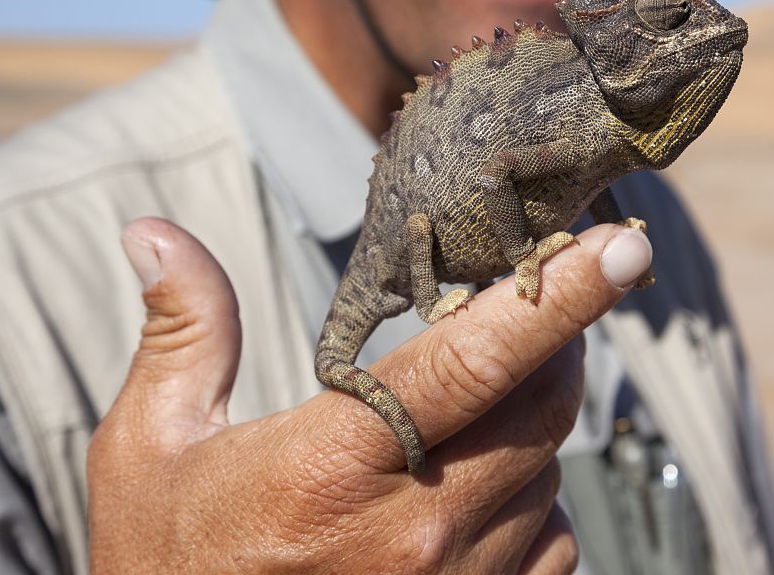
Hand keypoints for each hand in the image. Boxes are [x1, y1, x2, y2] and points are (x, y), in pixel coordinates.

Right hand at [88, 217, 652, 573]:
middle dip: (548, 348)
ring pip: (550, 476)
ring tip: (463, 426)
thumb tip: (151, 231)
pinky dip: (529, 507)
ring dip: (528, 433)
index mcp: (333, 467)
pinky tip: (467, 503)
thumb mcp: (151, 447)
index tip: (622, 244)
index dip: (558, 295)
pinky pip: (551, 545)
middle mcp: (413, 532)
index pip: (473, 361)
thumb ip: (183, 332)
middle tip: (521, 315)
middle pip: (542, 409)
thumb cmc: (166, 565)